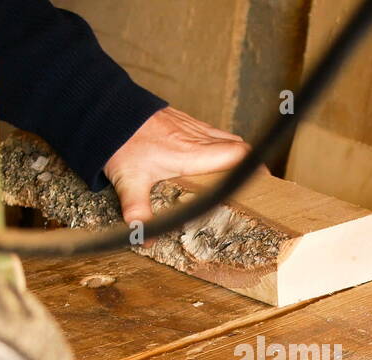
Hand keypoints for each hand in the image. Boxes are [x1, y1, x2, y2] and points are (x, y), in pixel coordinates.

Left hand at [103, 107, 251, 231]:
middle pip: (238, 146)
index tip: (264, 183)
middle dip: (248, 164)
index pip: (237, 154)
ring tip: (232, 174)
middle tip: (250, 184)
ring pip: (226, 137)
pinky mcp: (183, 120)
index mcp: (191, 153)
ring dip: (233, 154)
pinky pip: (211, 132)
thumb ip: (138, 211)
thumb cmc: (121, 142)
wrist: (107, 110)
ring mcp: (191, 126)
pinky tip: (208, 159)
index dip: (255, 167)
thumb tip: (144, 236)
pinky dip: (218, 145)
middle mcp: (197, 137)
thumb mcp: (129, 181)